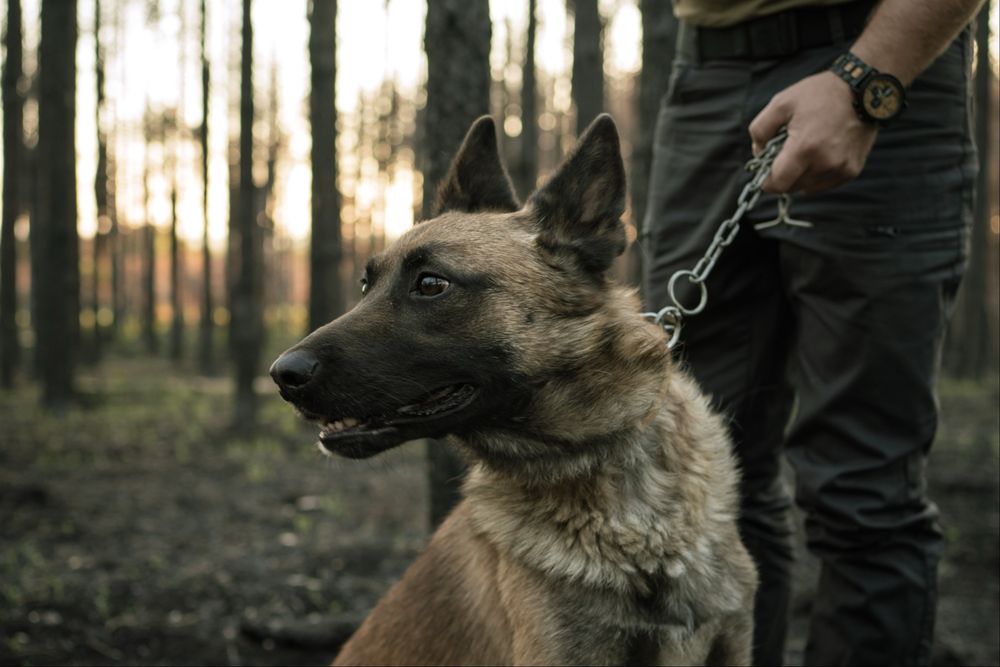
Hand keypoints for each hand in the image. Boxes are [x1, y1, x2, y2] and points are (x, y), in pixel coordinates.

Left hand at [749, 71, 878, 194]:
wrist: (862, 89)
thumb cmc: (819, 94)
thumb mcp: (781, 103)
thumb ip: (760, 130)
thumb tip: (758, 153)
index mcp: (805, 148)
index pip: (778, 184)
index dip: (767, 180)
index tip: (765, 171)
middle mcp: (825, 163)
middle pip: (792, 187)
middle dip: (783, 175)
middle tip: (785, 155)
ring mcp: (841, 169)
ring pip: (808, 187)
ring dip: (800, 176)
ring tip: (804, 151)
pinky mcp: (852, 170)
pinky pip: (825, 183)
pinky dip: (817, 175)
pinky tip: (819, 154)